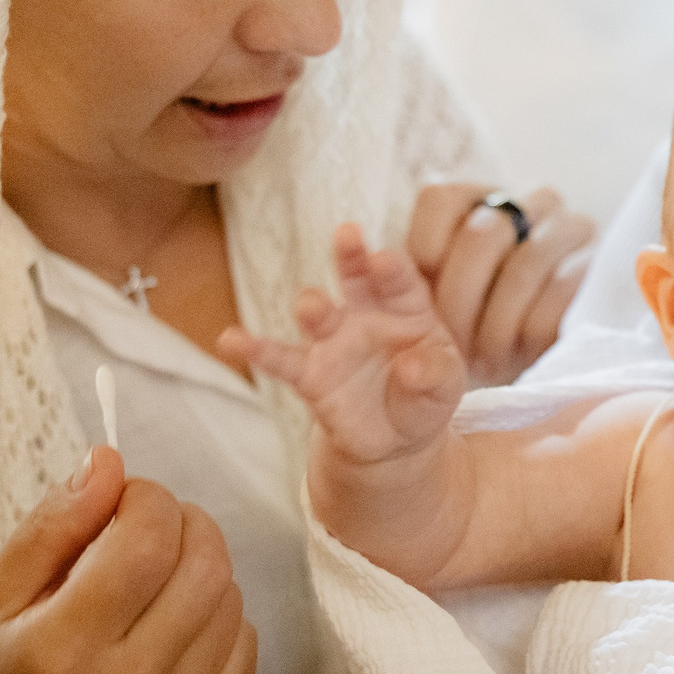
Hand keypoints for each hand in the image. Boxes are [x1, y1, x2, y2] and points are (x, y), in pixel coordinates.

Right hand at [0, 448, 257, 673]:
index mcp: (60, 653)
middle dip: (184, 523)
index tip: (125, 499)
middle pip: (203, 567)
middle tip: (150, 528)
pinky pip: (246, 643)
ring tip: (157, 580)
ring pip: (231, 599)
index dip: (147, 498)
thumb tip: (110, 462)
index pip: (146, 543)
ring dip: (203, 568)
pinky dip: (219, 616)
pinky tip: (176, 626)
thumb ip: (53, 524)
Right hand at [221, 223, 464, 467]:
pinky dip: (254, 349)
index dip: (393, 270)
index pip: (401, 284)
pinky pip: (279, 359)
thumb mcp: (443, 388)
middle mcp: (366, 315)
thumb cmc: (424, 396)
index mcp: (407, 310)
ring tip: (310, 307)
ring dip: (313, 307)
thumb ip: (435, 374)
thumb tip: (414, 367)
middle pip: (356, 278)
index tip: (384, 258)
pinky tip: (230, 340)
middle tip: (347, 235)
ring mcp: (334, 341)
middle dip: (350, 257)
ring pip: (318, 314)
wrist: (396, 438)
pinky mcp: (309, 373)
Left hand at [404, 182, 595, 386]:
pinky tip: (521, 352)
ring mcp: (568, 229)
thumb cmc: (473, 324)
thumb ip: (408, 279)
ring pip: (528, 263)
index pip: (440, 199)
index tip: (421, 299)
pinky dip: (533, 329)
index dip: (425, 250)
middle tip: (452, 342)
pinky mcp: (598, 266)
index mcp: (476, 198)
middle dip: (461, 298)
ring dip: (499, 320)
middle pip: (484, 235)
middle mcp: (526, 202)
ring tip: (485, 357)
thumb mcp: (435, 299)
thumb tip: (380, 259)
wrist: (533, 358)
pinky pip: (564, 291)